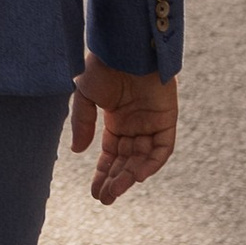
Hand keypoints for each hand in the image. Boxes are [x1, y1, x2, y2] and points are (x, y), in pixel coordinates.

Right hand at [70, 56, 177, 203]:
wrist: (125, 45)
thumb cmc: (102, 65)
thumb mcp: (85, 96)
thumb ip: (83, 123)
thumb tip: (78, 152)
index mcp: (116, 120)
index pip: (110, 155)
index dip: (103, 174)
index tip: (95, 193)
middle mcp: (134, 125)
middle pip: (126, 161)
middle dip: (115, 180)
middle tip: (105, 198)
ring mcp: (151, 123)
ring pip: (142, 158)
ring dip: (130, 175)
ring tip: (116, 191)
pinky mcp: (167, 119)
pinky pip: (162, 147)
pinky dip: (152, 162)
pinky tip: (138, 176)